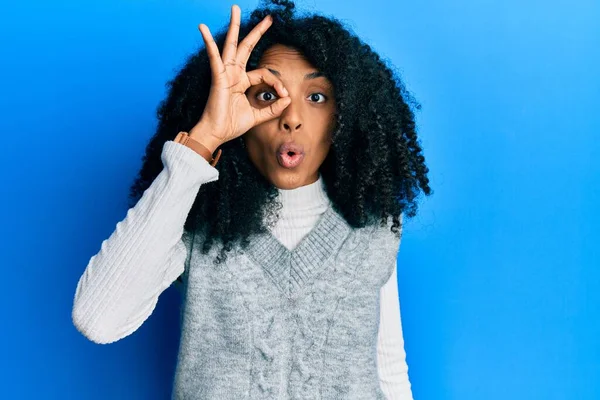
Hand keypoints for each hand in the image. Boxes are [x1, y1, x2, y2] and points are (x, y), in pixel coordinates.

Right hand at [189, 5, 290, 152]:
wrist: (216, 134)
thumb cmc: (231, 125)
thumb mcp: (257, 116)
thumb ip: (272, 108)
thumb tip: (288, 99)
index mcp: (242, 82)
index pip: (264, 73)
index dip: (276, 82)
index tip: (284, 94)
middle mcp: (233, 74)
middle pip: (246, 47)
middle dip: (257, 32)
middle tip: (268, 18)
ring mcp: (224, 74)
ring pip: (231, 45)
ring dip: (234, 26)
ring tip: (235, 9)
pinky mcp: (217, 78)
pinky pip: (213, 57)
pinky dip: (209, 43)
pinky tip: (203, 28)